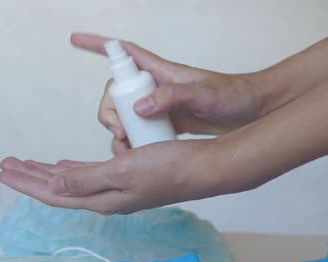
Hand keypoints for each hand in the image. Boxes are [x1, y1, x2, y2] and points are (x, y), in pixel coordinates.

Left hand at [0, 139, 243, 213]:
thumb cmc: (168, 168)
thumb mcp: (123, 171)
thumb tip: (54, 185)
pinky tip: (68, 163)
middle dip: (32, 176)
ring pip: (73, 179)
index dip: (28, 183)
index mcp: (101, 198)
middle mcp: (105, 197)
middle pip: (59, 187)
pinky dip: (73, 167)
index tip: (5, 172)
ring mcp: (117, 188)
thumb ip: (87, 179)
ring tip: (29, 164)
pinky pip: (90, 172)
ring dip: (50, 171)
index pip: (54, 193)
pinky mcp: (127, 176)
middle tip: (9, 165)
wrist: (202, 168)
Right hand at [71, 33, 266, 154]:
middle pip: (116, 94)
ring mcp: (157, 107)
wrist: (251, 116)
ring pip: (123, 116)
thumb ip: (172, 97)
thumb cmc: (231, 97)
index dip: (99, 44)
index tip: (75, 39)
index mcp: (161, 72)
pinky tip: (137, 155)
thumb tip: (138, 108)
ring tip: (129, 146)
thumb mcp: (203, 94)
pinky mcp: (163, 125)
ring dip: (119, 131)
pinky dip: (131, 144)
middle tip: (120, 131)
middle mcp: (155, 88)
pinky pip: (138, 132)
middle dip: (109, 112)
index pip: (125, 52)